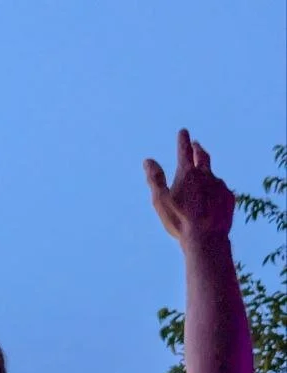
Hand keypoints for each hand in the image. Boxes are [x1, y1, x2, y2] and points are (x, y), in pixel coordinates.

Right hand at [144, 130, 235, 246]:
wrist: (206, 237)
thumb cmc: (179, 220)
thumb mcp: (161, 201)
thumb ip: (155, 179)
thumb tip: (148, 160)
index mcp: (187, 173)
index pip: (184, 150)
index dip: (183, 140)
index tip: (183, 132)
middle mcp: (205, 174)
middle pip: (202, 156)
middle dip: (198, 149)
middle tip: (196, 144)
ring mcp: (219, 185)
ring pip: (212, 175)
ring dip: (207, 174)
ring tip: (203, 180)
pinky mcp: (228, 197)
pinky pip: (221, 191)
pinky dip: (215, 192)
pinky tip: (212, 202)